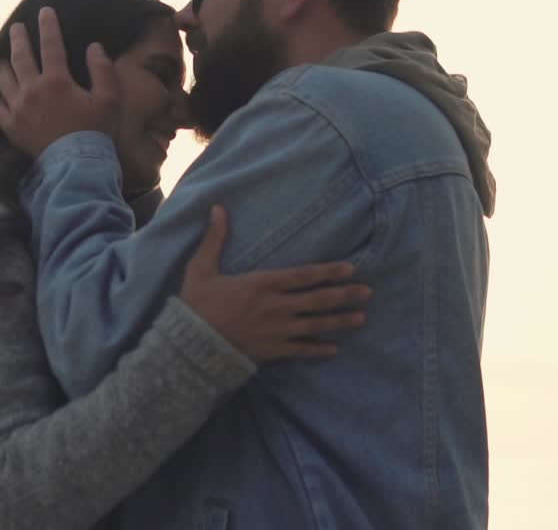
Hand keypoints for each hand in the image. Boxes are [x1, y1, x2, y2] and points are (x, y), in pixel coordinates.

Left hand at [0, 7, 119, 158]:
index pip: (50, 44)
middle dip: (19, 38)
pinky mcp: (12, 128)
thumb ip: (102, 70)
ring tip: (5, 60)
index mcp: (56, 81)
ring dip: (5, 66)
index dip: (48, 25)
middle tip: (17, 27)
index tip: (45, 11)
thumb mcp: (108, 99)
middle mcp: (32, 91)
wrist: (77, 167)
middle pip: (20, 57)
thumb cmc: (96, 132)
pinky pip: (0, 108)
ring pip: (5, 80)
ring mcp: (18, 110)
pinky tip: (3, 96)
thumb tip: (94, 47)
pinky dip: (1, 98)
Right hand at [181, 206, 369, 361]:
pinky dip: (318, 349)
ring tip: (361, 318)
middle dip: (344, 295)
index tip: (350, 269)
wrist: (189, 343)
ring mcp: (276, 330)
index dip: (329, 272)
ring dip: (339, 321)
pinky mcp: (271, 350)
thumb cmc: (196, 303)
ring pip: (315, 325)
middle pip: (317, 300)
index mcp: (261, 283)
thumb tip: (218, 208)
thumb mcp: (201, 267)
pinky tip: (334, 349)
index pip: (303, 276)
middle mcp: (275, 307)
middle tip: (368, 292)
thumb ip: (214, 239)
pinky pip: (301, 350)